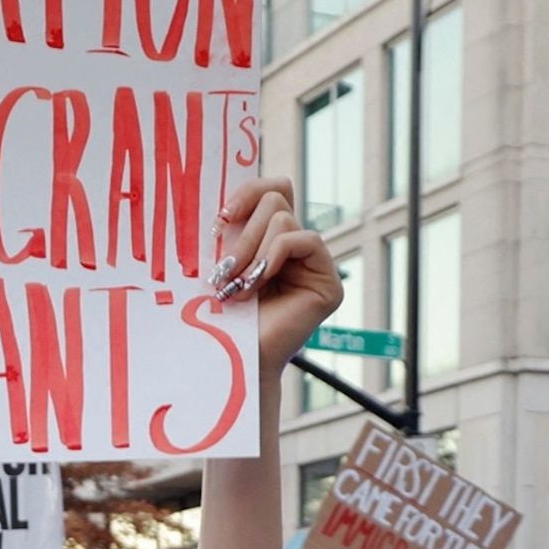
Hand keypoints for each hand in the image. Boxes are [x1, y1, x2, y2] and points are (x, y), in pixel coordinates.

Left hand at [210, 176, 344, 375]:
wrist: (231, 359)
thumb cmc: (219, 316)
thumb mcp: (222, 261)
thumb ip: (233, 228)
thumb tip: (227, 198)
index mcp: (274, 239)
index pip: (274, 190)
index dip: (249, 191)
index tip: (221, 218)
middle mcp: (298, 248)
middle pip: (277, 198)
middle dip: (243, 233)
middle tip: (225, 271)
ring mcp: (316, 264)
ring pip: (283, 219)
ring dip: (251, 252)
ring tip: (237, 287)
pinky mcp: (329, 283)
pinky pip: (303, 239)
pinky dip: (274, 256)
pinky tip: (258, 284)